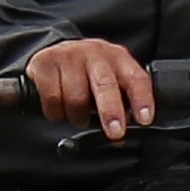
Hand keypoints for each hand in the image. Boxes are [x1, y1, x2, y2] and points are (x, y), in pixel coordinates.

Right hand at [26, 38, 155, 136]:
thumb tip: (121, 137)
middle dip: (111, 112)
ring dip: (77, 117)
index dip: (141, 99)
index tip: (144, 120)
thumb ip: (119, 107)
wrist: (54, 53)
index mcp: (118, 58)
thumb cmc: (87, 74)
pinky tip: (59, 109)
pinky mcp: (45, 62)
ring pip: (76, 97)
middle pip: (105, 85)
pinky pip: (53, 98)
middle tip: (115, 133)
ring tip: (78, 116)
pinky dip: (56, 112)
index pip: (135, 78)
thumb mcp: (109, 84)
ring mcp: (69, 55)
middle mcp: (95, 53)